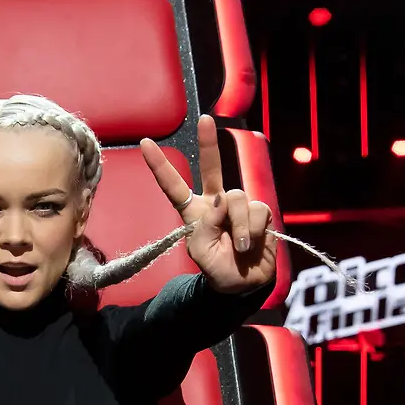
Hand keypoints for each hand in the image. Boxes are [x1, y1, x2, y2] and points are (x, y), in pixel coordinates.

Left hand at [141, 115, 275, 294]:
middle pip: (212, 169)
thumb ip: (207, 227)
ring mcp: (238, 205)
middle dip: (209, 144)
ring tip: (237, 247)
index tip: (146, 142)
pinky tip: (250, 244)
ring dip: (237, 225)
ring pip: (237, 197)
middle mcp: (216, 203)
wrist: (243, 284)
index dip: (160, 166)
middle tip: (205, 120)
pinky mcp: (259, 211)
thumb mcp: (202, 253)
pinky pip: (257, 210)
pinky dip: (252, 230)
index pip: (174, 186)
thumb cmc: (217, 268)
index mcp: (194, 212)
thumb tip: (221, 198)